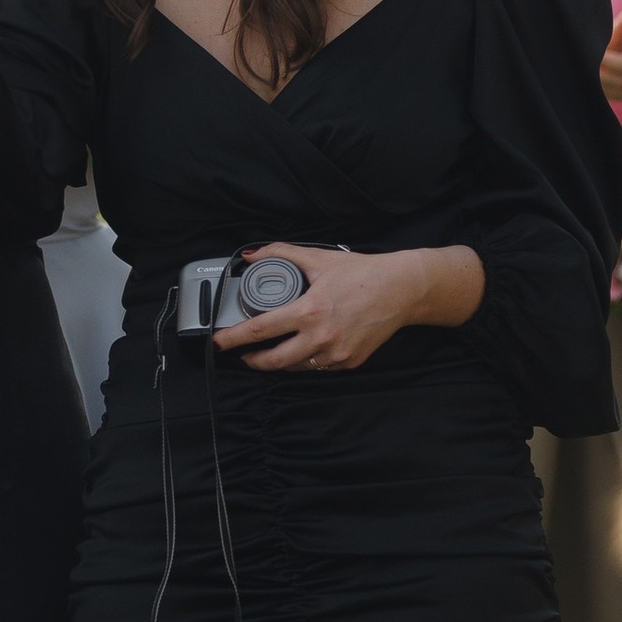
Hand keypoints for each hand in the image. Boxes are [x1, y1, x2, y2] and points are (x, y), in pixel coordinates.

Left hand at [212, 241, 478, 371]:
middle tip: (243, 354)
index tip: (220, 342)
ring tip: (271, 352)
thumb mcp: (318, 258)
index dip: (234, 338)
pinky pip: (318, 367)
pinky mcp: (349, 362)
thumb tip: (253, 255)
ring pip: (296, 367)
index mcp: (309, 312)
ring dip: (279, 362)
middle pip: (273, 361)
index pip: (260, 331)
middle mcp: (321, 338)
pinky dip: (306, 361)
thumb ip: (281, 253)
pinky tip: (302, 350)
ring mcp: (336, 354)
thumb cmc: (362, 273)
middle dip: (252, 360)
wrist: (401, 289)